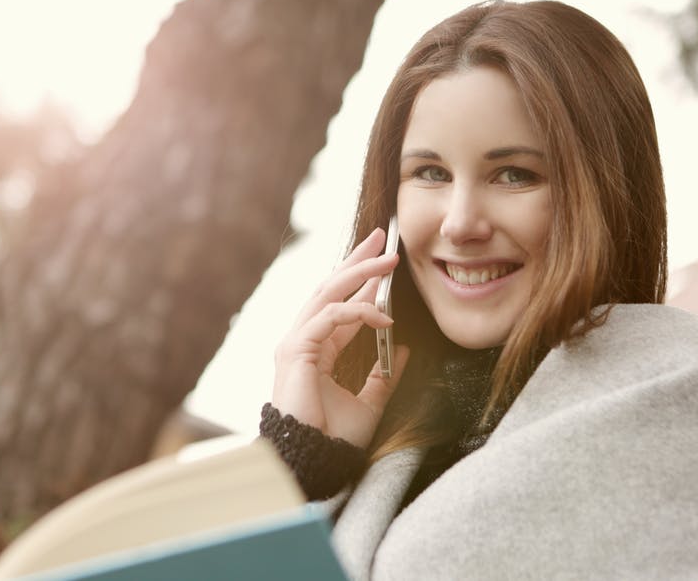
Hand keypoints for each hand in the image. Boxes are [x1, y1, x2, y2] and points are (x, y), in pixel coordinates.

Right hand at [272, 227, 410, 447]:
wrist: (316, 459)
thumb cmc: (334, 438)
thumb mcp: (370, 403)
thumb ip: (383, 377)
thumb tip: (401, 350)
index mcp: (317, 349)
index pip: (341, 304)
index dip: (363, 280)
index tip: (385, 261)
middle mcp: (302, 339)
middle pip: (330, 287)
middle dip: (357, 260)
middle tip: (383, 237)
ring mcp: (296, 342)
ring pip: (328, 293)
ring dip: (360, 272)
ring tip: (388, 258)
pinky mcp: (296, 349)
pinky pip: (330, 317)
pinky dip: (358, 312)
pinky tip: (384, 316)